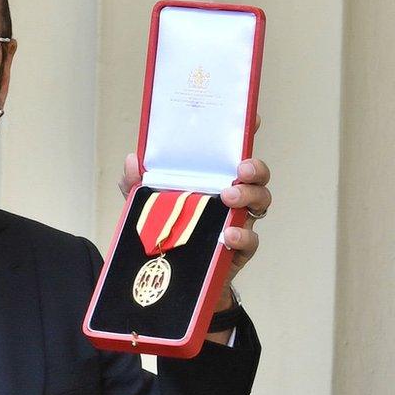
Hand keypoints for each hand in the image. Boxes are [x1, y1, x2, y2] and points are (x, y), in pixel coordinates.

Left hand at [117, 119, 271, 312]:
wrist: (173, 275)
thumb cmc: (168, 228)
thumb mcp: (147, 203)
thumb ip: (136, 183)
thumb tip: (132, 160)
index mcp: (213, 178)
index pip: (234, 151)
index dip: (246, 133)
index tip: (254, 119)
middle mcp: (232, 195)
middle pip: (257, 175)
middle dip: (255, 168)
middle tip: (239, 170)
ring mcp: (240, 220)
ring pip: (261, 201)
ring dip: (249, 196)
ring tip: (229, 197)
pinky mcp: (240, 248)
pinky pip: (251, 240)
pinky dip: (242, 236)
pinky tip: (228, 234)